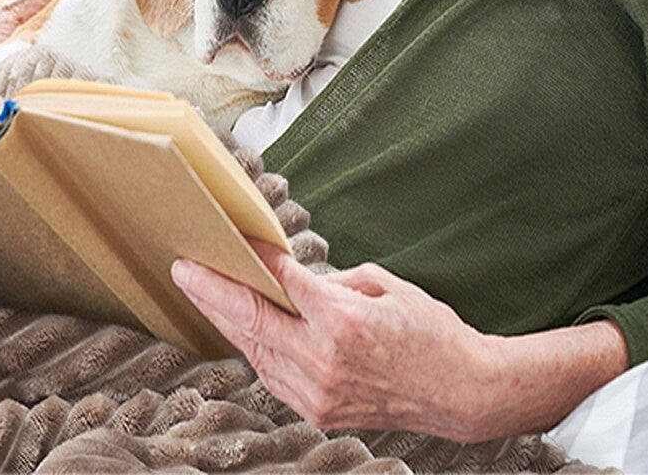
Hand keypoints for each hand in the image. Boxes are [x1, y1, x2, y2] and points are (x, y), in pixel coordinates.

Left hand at [172, 242, 627, 441]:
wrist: (466, 395)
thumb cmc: (431, 330)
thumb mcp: (383, 285)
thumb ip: (331, 282)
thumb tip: (292, 279)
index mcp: (343, 321)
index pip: (280, 281)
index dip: (250, 256)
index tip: (225, 236)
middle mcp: (324, 359)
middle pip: (251, 318)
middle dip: (211, 291)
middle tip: (181, 268)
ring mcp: (320, 392)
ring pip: (255, 350)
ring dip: (224, 320)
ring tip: (200, 293)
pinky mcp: (321, 411)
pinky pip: (272, 374)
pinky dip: (253, 348)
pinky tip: (236, 328)